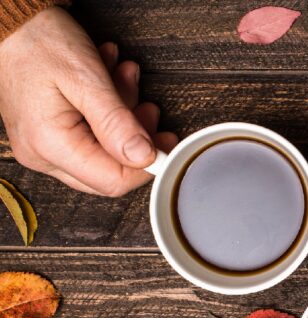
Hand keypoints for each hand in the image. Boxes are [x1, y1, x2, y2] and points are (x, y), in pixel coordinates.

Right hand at [0, 7, 176, 195]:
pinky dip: (108, 111)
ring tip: (124, 78)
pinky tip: (109, 81)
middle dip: (137, 137)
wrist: (10, 22)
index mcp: (49, 145)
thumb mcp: (85, 78)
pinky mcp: (50, 136)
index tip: (167, 143)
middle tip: (147, 107)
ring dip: (125, 115)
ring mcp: (45, 147)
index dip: (147, 166)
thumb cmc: (36, 41)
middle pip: (110, 170)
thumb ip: (116, 122)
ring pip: (105, 150)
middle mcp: (43, 155)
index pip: (112, 181)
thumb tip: (144, 157)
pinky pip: (91, 135)